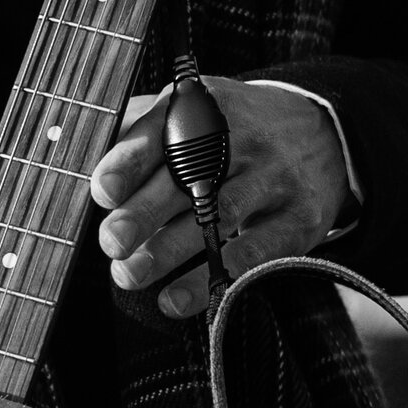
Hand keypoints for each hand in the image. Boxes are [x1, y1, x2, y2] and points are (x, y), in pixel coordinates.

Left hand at [92, 78, 347, 323]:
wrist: (322, 133)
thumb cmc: (232, 130)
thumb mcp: (191, 113)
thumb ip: (139, 133)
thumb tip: (84, 166)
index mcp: (205, 108)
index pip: (162, 131)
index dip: (130, 162)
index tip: (102, 191)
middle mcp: (242, 138)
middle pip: (189, 176)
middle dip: (145, 212)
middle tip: (111, 242)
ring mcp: (274, 178)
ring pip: (220, 217)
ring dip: (171, 251)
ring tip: (129, 275)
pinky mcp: (299, 219)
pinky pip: (254, 254)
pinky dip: (213, 280)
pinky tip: (176, 299)